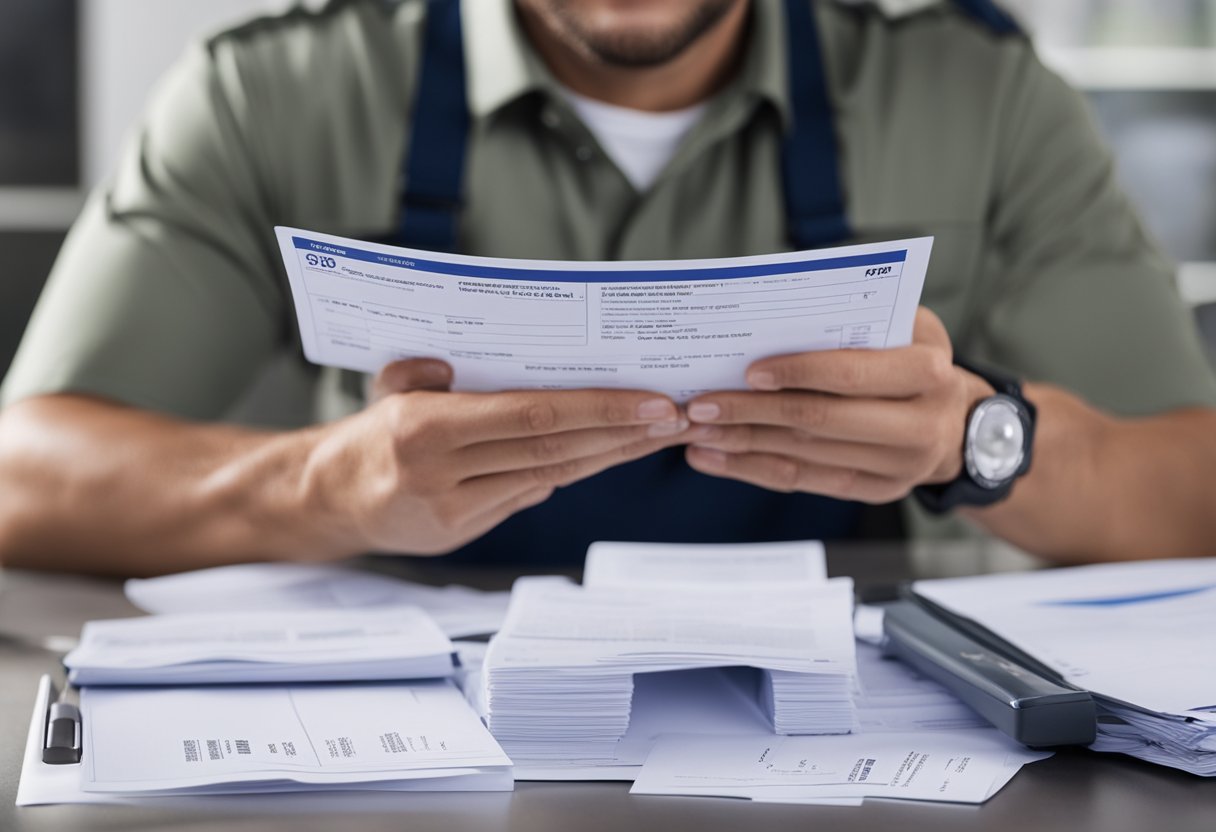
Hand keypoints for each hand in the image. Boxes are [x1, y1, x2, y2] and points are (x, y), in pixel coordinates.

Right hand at [304, 359, 689, 554]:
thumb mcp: (387, 386)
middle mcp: (440, 473)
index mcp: (424, 428)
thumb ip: (426, 370)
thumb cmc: (368, 432)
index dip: (600, 410)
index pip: (532, 415)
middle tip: (675, 416)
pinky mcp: (463, 532)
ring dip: (611, 455)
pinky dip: (575, 471)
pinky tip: (610, 452)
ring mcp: (453, 510)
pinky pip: (530, 493)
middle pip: (553, 450)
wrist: (326, 500)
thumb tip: (477, 363)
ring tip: (658, 434)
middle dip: (622, 434)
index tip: (652, 402)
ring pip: (551, 476)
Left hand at [682, 308, 992, 502]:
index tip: (748, 371)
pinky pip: (804, 482)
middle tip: (701, 404)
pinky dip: (752, 469)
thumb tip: (774, 313)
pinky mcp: (875, 490)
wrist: (958, 421)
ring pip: (805, 457)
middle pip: (819, 421)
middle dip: (753, 412)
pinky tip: (714, 456)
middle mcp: (919, 425)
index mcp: (927, 372)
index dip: (798, 373)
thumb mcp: (906, 324)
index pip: (851, 374)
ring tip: (694, 430)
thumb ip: (855, 318)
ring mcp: (899, 467)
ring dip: (742, 443)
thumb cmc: (915, 357)